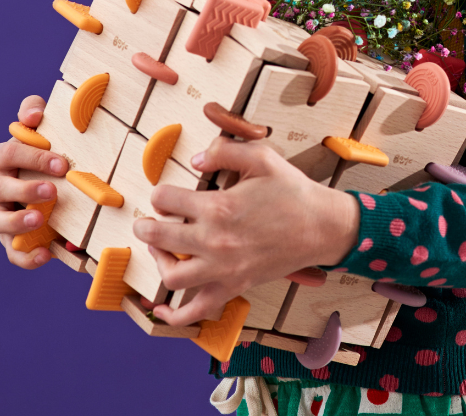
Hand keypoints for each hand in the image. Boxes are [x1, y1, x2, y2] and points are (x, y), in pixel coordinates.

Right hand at [0, 95, 68, 268]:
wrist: (46, 179)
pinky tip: (45, 255)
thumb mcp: (38, 128)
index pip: (9, 153)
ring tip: (40, 219)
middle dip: (24, 190)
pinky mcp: (9, 238)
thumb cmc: (41, 150)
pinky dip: (25, 257)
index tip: (61, 163)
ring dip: (17, 223)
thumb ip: (33, 112)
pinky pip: (11, 251)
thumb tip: (32, 116)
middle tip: (52, 191)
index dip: (34, 157)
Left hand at [132, 138, 360, 325]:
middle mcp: (215, 242)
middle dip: (146, 228)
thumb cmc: (292, 191)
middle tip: (145, 223)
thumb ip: (224, 151)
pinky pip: (196, 311)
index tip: (165, 194)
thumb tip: (195, 160)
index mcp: (219, 207)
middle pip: (160, 238)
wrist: (321, 227)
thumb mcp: (261, 157)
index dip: (161, 194)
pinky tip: (162, 309)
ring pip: (171, 277)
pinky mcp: (234, 286)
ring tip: (159, 251)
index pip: (167, 200)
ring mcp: (223, 270)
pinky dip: (174, 315)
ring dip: (157, 262)